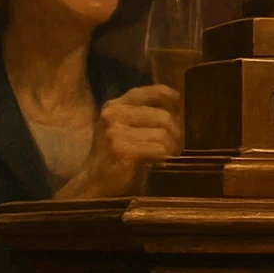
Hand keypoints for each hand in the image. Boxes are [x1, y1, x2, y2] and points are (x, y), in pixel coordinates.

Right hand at [55, 84, 182, 199]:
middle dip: (175, 131)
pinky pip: (159, 148)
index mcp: (115, 105)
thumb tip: (178, 103)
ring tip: (167, 153)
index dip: (171, 97)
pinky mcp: (121, 149)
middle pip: (163, 115)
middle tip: (175, 144)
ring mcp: (115, 131)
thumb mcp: (124, 126)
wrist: (93, 181)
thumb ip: (143, 113)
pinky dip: (164, 155)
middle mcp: (113, 114)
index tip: (179, 107)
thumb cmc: (115, 154)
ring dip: (171, 145)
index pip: (152, 91)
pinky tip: (158, 161)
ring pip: (163, 132)